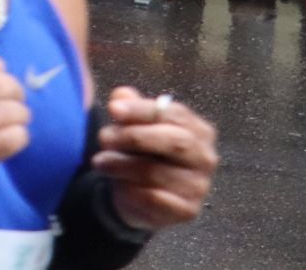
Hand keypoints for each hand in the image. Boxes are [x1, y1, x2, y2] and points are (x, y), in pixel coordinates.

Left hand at [92, 87, 217, 230]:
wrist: (140, 196)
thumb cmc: (141, 153)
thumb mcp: (133, 127)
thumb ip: (129, 109)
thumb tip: (121, 95)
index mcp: (198, 130)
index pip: (175, 114)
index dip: (142, 110)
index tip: (113, 109)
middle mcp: (205, 157)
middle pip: (175, 142)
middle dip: (134, 137)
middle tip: (103, 137)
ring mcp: (199, 186)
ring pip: (156, 172)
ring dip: (121, 165)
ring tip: (100, 161)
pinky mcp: (187, 210)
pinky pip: (153, 198)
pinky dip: (129, 190)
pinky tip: (117, 184)